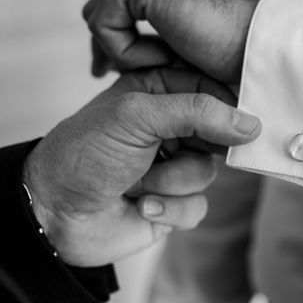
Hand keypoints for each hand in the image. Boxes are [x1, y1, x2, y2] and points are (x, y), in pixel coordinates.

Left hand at [23, 68, 260, 266]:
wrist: (51, 214)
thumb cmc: (84, 154)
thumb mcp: (137, 117)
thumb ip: (196, 112)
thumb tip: (251, 124)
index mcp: (160, 93)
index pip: (212, 89)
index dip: (227, 106)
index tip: (241, 122)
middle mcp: (170, 128)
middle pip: (217, 133)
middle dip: (196, 149)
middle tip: (174, 151)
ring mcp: (172, 166)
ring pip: (209, 173)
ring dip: (172, 181)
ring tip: (137, 183)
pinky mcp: (173, 202)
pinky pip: (198, 206)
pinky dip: (170, 208)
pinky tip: (140, 205)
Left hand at [82, 0, 263, 82]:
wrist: (263, 44)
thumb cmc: (240, 45)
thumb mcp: (197, 24)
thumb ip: (167, 17)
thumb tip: (130, 36)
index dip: (118, 29)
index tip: (115, 63)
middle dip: (108, 40)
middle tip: (105, 73)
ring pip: (101, 12)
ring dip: (123, 50)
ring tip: (158, 68)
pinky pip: (104, 23)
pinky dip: (124, 52)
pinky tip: (161, 60)